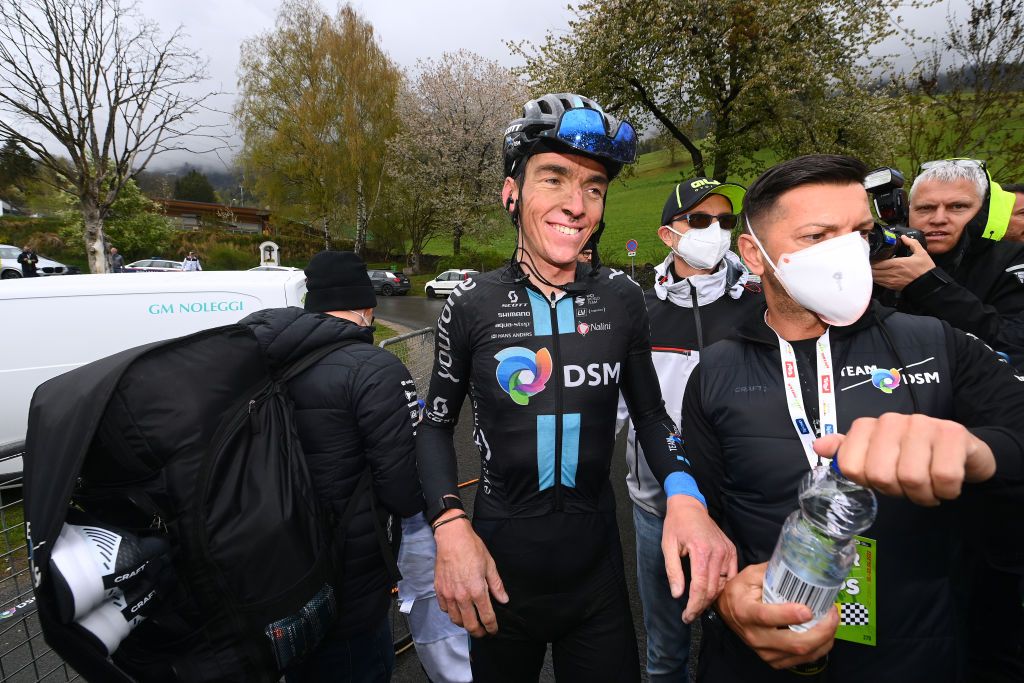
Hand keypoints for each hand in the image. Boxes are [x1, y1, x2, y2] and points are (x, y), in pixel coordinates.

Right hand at [432, 512, 508, 636]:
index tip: (493, 630)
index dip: (492, 627)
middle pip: (470, 625)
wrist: (452, 538)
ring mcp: (449, 594)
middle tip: (483, 632)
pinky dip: (451, 613)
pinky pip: (445, 609)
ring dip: (464, 624)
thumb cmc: (472, 548)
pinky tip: (457, 609)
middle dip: (478, 632)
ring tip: (470, 622)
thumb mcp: (490, 565)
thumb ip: (496, 585)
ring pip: (456, 620)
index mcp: (477, 590)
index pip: (487, 617)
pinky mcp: (439, 590)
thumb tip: (504, 600)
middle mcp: (462, 596)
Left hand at [662, 494, 736, 622]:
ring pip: (723, 585)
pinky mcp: (732, 551)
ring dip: (711, 599)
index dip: (694, 605)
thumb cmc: (676, 525)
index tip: (686, 616)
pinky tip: (711, 594)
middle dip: (700, 606)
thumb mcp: (668, 546)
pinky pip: (730, 576)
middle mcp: (719, 552)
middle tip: (689, 616)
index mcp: (702, 551)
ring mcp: (728, 552)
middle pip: (712, 589)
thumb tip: (678, 595)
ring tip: (697, 607)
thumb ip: (673, 571)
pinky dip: (722, 587)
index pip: (700, 586)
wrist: (690, 506)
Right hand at [716, 563, 838, 669]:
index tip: (808, 610)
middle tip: (833, 614)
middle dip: (820, 631)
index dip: (788, 615)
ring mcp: (764, 651)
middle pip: (793, 642)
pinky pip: (802, 660)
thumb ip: (774, 571)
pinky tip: (824, 634)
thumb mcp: (750, 574)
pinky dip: (819, 648)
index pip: (766, 617)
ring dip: (824, 639)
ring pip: (801, 653)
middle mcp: (754, 635)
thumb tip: (800, 565)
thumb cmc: (740, 590)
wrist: (726, 611)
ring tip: (832, 621)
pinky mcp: (773, 660)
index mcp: (745, 611)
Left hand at [814, 413, 995, 505]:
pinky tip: (947, 485)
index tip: (883, 481)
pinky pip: (944, 477)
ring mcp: (923, 424)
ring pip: (912, 478)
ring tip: (929, 488)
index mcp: (869, 426)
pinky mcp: (953, 433)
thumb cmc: (914, 457)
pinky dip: (946, 491)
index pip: (850, 467)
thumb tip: (818, 446)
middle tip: (910, 488)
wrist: (963, 451)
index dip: (868, 483)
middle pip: (881, 475)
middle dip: (897, 492)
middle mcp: (893, 420)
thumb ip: (847, 452)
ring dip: (923, 495)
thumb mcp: (876, 455)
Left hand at [871, 235, 934, 290]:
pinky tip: (877, 273)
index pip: (877, 262)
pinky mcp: (891, 286)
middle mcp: (891, 273)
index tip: (871, 254)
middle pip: (873, 269)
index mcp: (897, 263)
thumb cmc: (925, 269)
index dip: (872, 258)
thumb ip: (912, 243)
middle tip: (870, 260)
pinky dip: (875, 278)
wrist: (928, 284)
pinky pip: (878, 282)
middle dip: (870, 264)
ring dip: (871, 271)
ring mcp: (890, 281)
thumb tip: (904, 237)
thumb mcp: (921, 253)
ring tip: (872, 266)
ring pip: (874, 277)